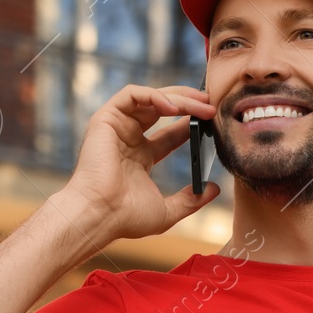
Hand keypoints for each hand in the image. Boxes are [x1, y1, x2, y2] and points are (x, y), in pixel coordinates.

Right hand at [63, 84, 220, 240]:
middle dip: (189, 104)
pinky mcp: (106, 119)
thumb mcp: (167, 211)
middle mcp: (128, 139)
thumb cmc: (125, 218)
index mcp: (140, 158)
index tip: (213, 122)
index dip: (191, 124)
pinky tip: (174, 107)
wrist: (99, 215)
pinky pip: (131, 94)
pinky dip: (154, 95)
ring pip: (150, 99)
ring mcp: (116, 128)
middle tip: (211, 106)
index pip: (170, 134)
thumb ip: (191, 200)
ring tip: (201, 104)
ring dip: (178, 97)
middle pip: (162, 111)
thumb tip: (213, 189)